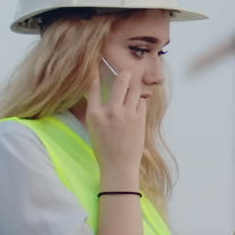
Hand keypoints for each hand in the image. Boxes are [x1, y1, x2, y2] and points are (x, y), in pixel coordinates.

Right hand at [85, 60, 144, 181]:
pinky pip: (142, 102)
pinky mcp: (139, 119)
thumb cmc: (104, 149)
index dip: (95, 75)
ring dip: (134, 86)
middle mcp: (111, 111)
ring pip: (135, 90)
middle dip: (124, 73)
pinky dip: (140, 99)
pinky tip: (138, 101)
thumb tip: (99, 96)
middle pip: (120, 83)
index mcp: (95, 114)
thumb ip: (96, 110)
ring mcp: (127, 114)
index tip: (98, 68)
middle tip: (126, 71)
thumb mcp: (93, 128)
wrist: (119, 166)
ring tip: (134, 84)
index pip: (93, 88)